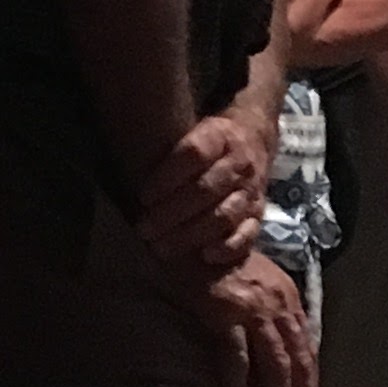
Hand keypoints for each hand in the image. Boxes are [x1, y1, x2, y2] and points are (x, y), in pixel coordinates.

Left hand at [138, 109, 266, 278]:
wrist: (256, 138)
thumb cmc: (210, 141)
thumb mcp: (194, 129)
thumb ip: (172, 150)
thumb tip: (128, 171)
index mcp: (220, 137)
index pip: (194, 154)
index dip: (167, 177)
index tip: (142, 198)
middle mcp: (239, 164)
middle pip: (206, 190)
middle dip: (171, 213)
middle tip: (144, 230)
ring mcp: (251, 191)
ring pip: (224, 215)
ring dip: (191, 234)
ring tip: (163, 247)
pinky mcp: (259, 214)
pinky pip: (248, 233)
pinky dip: (228, 247)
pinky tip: (206, 256)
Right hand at [199, 253, 319, 386]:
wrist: (192, 230)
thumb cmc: (218, 259)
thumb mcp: (257, 281)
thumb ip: (271, 312)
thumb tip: (279, 351)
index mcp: (288, 300)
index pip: (306, 353)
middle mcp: (278, 305)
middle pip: (298, 365)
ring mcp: (253, 309)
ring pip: (275, 367)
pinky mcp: (225, 311)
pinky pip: (236, 359)